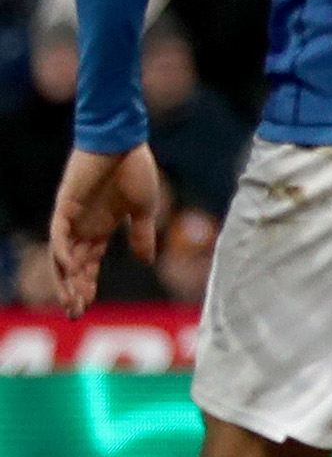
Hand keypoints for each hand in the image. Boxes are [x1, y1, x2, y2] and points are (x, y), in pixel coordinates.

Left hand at [49, 144, 163, 316]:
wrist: (123, 141)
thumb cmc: (134, 170)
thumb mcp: (144, 210)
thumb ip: (143, 235)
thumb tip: (146, 262)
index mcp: (100, 229)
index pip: (88, 265)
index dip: (86, 286)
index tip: (87, 307)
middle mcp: (82, 227)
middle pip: (72, 267)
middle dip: (73, 291)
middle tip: (75, 315)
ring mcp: (72, 217)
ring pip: (61, 256)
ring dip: (65, 279)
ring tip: (71, 301)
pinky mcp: (66, 205)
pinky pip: (59, 234)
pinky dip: (63, 252)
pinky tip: (72, 269)